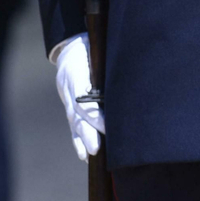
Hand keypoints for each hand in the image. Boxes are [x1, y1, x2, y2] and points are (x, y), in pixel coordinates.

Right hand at [55, 34, 105, 161]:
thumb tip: (133, 72)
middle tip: (96, 148)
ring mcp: (66, 96)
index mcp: (76, 70)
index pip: (83, 96)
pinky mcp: (69, 105)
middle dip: (87, 131)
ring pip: (74, 120)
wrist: (71, 47)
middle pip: (78, 112)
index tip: (108, 127)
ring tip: (91, 154)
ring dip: (82, 138)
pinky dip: (78, 140)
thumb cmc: (92, 46)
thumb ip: (108, 61)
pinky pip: (72, 124)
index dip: (94, 114)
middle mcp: (68, 85)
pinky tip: (84, 154)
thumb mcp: (99, 47)